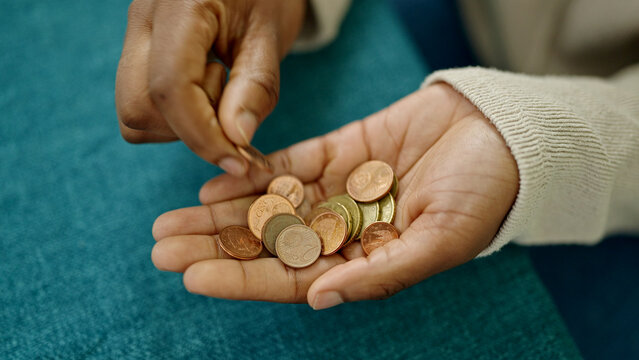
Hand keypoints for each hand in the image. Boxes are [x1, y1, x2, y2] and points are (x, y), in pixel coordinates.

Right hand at [115, 0, 305, 175]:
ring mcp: (133, 35)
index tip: (236, 160)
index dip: (202, 135)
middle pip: (138, 105)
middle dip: (188, 129)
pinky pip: (139, 105)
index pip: (170, 86)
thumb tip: (234, 139)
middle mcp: (144, 19)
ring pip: (134, 112)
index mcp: (180, 7)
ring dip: (181, 124)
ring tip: (220, 91)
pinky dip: (173, 117)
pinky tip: (203, 93)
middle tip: (232, 112)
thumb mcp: (271, 37)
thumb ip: (255, 88)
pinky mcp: (136, 51)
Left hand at [151, 84, 518, 308]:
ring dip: (222, 212)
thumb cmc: (484, 194)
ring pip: (269, 205)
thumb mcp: (439, 242)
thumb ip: (379, 273)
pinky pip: (289, 164)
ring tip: (172, 220)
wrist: (503, 134)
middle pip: (269, 243)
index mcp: (366, 261)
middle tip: (162, 248)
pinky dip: (253, 173)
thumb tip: (319, 299)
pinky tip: (216, 183)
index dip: (243, 277)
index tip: (193, 276)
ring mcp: (340, 189)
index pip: (293, 278)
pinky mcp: (341, 150)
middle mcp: (345, 230)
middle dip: (216, 246)